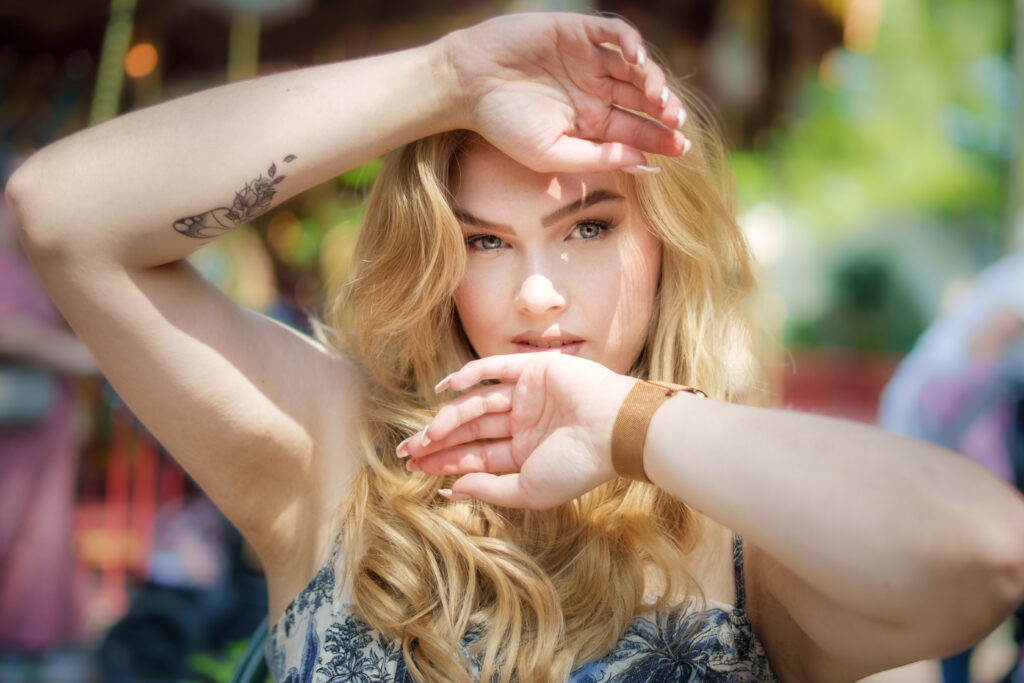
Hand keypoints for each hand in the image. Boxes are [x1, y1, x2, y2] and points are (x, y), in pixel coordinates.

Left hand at [398, 353, 635, 508]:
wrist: (614, 430)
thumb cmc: (577, 467)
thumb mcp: (529, 490)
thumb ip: (491, 489)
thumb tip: (452, 489)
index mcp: (526, 453)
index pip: (477, 456)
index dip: (445, 461)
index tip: (415, 468)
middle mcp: (524, 424)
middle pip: (472, 430)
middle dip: (439, 440)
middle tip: (406, 451)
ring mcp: (528, 396)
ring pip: (478, 403)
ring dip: (449, 417)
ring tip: (426, 435)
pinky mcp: (534, 370)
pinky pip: (494, 368)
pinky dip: (468, 373)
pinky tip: (444, 387)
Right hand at [440, 13, 687, 172]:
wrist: (466, 84)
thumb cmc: (503, 125)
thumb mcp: (550, 154)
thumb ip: (597, 158)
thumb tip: (644, 163)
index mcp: (593, 123)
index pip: (636, 131)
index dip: (660, 139)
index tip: (679, 150)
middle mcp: (597, 90)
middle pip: (643, 99)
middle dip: (664, 111)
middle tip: (675, 122)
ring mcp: (590, 59)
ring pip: (636, 68)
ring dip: (654, 81)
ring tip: (658, 98)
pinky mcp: (579, 32)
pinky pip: (615, 33)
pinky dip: (632, 44)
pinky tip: (638, 61)